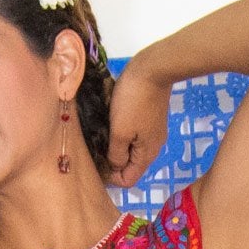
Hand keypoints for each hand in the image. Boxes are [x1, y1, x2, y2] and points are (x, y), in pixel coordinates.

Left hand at [104, 60, 170, 188]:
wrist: (153, 69)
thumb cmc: (133, 101)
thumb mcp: (120, 131)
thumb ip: (116, 154)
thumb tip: (115, 167)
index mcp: (147, 154)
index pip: (128, 180)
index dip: (111, 177)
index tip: (96, 165)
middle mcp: (153, 147)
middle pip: (131, 166)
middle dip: (113, 163)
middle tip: (95, 150)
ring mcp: (153, 132)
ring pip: (132, 150)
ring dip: (117, 148)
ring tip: (101, 136)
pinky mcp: (151, 118)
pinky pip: (135, 135)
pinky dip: (123, 135)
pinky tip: (112, 124)